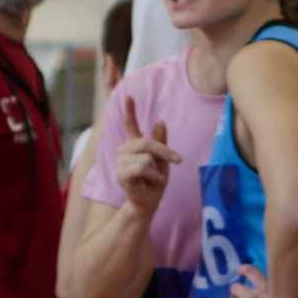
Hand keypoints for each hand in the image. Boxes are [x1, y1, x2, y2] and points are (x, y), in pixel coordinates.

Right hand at [112, 98, 179, 217]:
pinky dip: (153, 175)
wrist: (149, 202)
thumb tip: (160, 121)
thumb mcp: (163, 159)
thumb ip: (160, 141)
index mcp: (134, 145)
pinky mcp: (120, 173)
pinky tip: (152, 181)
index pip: (130, 124)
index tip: (128, 96)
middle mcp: (124, 150)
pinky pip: (142, 167)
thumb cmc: (155, 181)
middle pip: (146, 142)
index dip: (129, 110)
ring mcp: (120, 161)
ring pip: (146, 157)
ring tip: (154, 178)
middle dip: (164, 152)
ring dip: (157, 168)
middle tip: (178, 160)